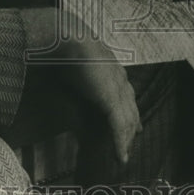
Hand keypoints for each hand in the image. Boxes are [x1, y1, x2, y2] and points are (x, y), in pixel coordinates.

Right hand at [21, 7, 140, 163]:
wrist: (67, 38)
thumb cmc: (63, 45)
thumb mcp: (69, 61)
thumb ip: (71, 73)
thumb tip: (61, 77)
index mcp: (109, 66)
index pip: (123, 90)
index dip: (127, 104)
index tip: (129, 116)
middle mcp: (117, 77)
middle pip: (130, 105)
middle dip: (131, 123)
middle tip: (132, 138)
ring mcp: (117, 88)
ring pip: (126, 119)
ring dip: (125, 138)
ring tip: (123, 154)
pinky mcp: (111, 99)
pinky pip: (118, 126)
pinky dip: (119, 143)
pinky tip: (120, 156)